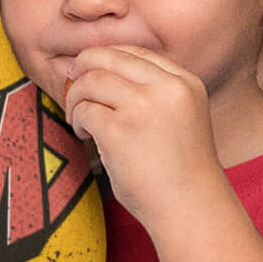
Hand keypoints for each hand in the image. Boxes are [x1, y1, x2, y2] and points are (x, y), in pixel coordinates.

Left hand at [64, 45, 226, 228]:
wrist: (192, 210)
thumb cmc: (180, 169)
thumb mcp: (180, 115)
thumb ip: (153, 91)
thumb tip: (100, 69)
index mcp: (184, 82)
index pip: (135, 52)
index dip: (106, 58)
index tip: (90, 69)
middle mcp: (166, 88)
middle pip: (108, 58)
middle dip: (82, 66)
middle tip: (71, 79)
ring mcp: (143, 107)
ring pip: (91, 81)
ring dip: (76, 97)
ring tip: (78, 118)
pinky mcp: (120, 130)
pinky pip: (85, 111)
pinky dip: (78, 121)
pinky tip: (86, 136)